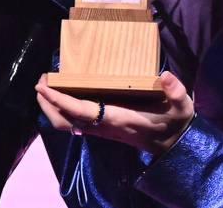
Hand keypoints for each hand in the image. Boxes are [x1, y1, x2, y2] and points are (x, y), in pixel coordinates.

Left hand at [36, 72, 193, 154]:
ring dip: (52, 107)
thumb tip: (164, 76)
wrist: (173, 145)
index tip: (45, 87)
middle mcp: (105, 126)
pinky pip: (75, 121)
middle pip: (65, 122)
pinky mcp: (103, 127)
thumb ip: (175, 91)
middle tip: (41, 81)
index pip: (83, 111)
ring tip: (46, 86)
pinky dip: (63, 108)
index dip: (61, 100)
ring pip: (67, 124)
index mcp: (118, 119)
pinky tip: (63, 94)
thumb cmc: (175, 123)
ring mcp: (102, 129)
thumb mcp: (181, 106)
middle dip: (48, 104)